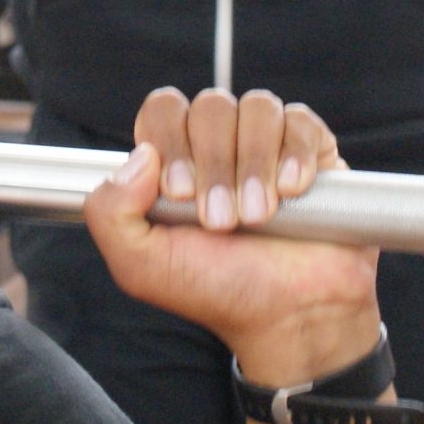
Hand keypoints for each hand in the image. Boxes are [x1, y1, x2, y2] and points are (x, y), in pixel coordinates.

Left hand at [84, 88, 381, 386]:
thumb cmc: (218, 290)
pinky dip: (294, 154)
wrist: (290, 318)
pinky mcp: (313, 152)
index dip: (170, 141)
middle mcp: (219, 145)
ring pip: (257, 107)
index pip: (163, 110)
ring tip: (258, 216)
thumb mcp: (141, 266)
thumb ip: (110, 212)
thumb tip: (140, 155)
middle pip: (210, 106)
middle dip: (215, 165)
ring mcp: (267, 144)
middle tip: (221, 221)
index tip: (180, 195)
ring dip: (253, 164)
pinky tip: (291, 191)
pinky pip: (301, 121)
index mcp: (174, 161)